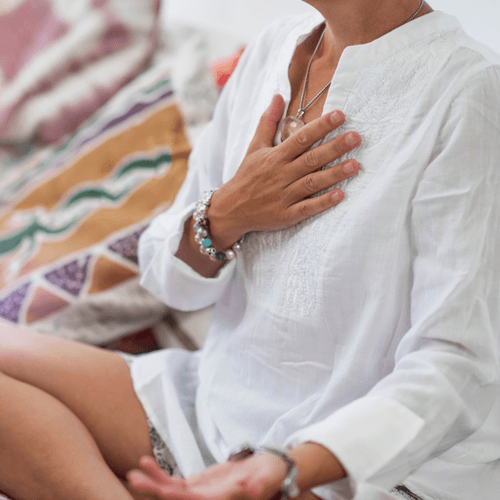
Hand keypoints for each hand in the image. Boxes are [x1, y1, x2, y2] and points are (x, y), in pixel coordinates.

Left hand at [127, 453, 286, 499]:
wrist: (268, 470)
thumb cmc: (271, 475)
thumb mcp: (267, 478)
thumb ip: (259, 486)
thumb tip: (250, 491)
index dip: (181, 498)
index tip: (164, 491)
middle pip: (176, 499)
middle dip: (155, 492)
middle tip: (134, 481)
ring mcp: (199, 494)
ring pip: (170, 492)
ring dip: (151, 483)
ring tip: (133, 473)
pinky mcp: (197, 485)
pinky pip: (174, 482)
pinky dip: (159, 474)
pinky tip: (145, 463)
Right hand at [208, 94, 360, 248]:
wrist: (231, 209)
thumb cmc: (247, 176)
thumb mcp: (254, 147)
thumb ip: (268, 122)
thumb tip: (278, 96)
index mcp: (275, 157)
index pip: (301, 138)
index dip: (321, 126)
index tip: (340, 115)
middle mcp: (281, 174)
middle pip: (311, 159)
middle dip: (334, 147)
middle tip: (356, 137)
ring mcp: (284, 196)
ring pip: (312, 183)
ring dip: (334, 174)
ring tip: (355, 165)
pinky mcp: (286, 215)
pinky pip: (307, 208)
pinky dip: (323, 203)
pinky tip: (340, 196)